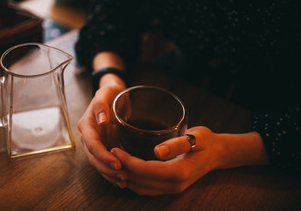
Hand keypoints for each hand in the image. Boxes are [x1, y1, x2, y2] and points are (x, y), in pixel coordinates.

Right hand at [78, 83, 127, 184]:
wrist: (114, 93)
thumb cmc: (110, 92)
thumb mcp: (105, 93)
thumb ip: (101, 105)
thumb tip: (101, 120)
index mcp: (87, 125)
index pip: (93, 145)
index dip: (104, 156)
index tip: (117, 164)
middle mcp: (89, 136)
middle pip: (94, 158)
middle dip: (107, 169)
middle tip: (124, 176)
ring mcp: (96, 142)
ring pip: (99, 163)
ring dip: (109, 174)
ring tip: (124, 180)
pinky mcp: (104, 145)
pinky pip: (105, 161)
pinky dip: (111, 172)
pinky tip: (121, 179)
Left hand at [110, 126, 268, 195]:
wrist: (218, 153)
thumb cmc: (206, 141)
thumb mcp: (197, 137)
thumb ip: (177, 144)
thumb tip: (158, 151)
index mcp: (179, 172)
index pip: (145, 170)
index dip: (127, 162)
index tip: (114, 150)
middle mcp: (174, 184)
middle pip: (140, 181)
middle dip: (122, 169)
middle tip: (108, 155)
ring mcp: (172, 188)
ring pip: (141, 188)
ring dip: (126, 177)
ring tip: (112, 163)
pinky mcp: (170, 187)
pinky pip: (147, 189)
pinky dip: (133, 181)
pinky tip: (125, 171)